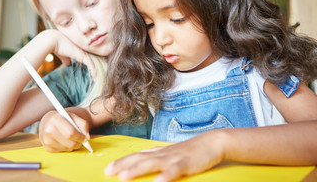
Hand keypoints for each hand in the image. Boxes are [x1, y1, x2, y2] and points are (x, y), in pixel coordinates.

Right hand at [39, 110, 90, 151]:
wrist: (48, 122)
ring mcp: (47, 141)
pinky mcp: (48, 148)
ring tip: (71, 138)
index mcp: (55, 120)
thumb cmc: (63, 119)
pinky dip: (67, 147)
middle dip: (79, 143)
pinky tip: (64, 140)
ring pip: (68, 149)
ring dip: (73, 145)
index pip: (71, 133)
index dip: (80, 137)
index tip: (85, 138)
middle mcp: (49, 130)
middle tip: (81, 140)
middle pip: (70, 143)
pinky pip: (63, 151)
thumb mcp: (74, 117)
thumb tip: (87, 138)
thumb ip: (83, 125)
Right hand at [42, 30, 95, 76]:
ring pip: (94, 64)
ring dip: (95, 72)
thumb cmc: (57, 46)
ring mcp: (84, 53)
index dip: (91, 66)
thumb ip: (67, 59)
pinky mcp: (83, 56)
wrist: (53, 40)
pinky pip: (91, 65)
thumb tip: (68, 64)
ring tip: (96, 79)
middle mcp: (84, 51)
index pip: (89, 59)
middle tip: (97, 77)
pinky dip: (93, 71)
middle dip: (96, 69)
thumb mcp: (64, 55)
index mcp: (80, 50)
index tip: (92, 73)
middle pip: (94, 61)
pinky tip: (94, 77)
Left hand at [104, 130, 225, 181]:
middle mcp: (163, 154)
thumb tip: (144, 152)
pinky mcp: (186, 163)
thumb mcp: (171, 151)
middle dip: (122, 165)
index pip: (136, 156)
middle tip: (108, 172)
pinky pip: (174, 170)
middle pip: (139, 159)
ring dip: (137, 169)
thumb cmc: (191, 149)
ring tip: (123, 176)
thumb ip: (157, 152)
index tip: (108, 168)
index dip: (122, 162)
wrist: (211, 142)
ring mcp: (174, 158)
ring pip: (152, 163)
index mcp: (159, 152)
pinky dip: (165, 176)